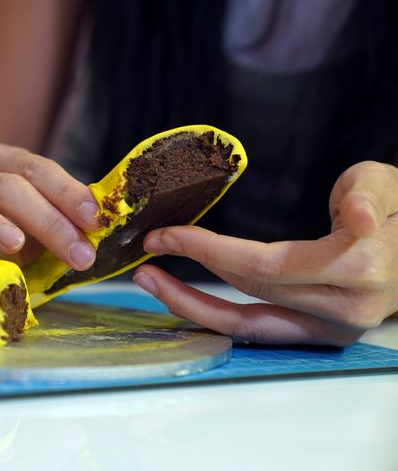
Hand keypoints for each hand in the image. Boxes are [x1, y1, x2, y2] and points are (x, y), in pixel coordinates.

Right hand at [0, 143, 100, 269]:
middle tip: (79, 254)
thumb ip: (69, 226)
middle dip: (47, 220)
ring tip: (14, 245)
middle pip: (4, 186)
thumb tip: (100, 233)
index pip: (37, 169)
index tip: (94, 221)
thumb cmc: (25, 236)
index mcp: (8, 165)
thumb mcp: (50, 228)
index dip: (67, 192)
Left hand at [132, 161, 397, 345]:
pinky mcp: (319, 336)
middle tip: (147, 251)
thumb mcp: (385, 184)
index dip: (209, 251)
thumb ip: (368, 195)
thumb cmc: (396, 211)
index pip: (264, 265)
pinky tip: (184, 300)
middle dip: (190, 273)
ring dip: (192, 307)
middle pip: (249, 295)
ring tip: (151, 283)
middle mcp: (343, 309)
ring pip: (247, 326)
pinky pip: (258, 331)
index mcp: (358, 269)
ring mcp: (331, 330)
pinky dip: (217, 318)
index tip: (166, 234)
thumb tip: (359, 218)